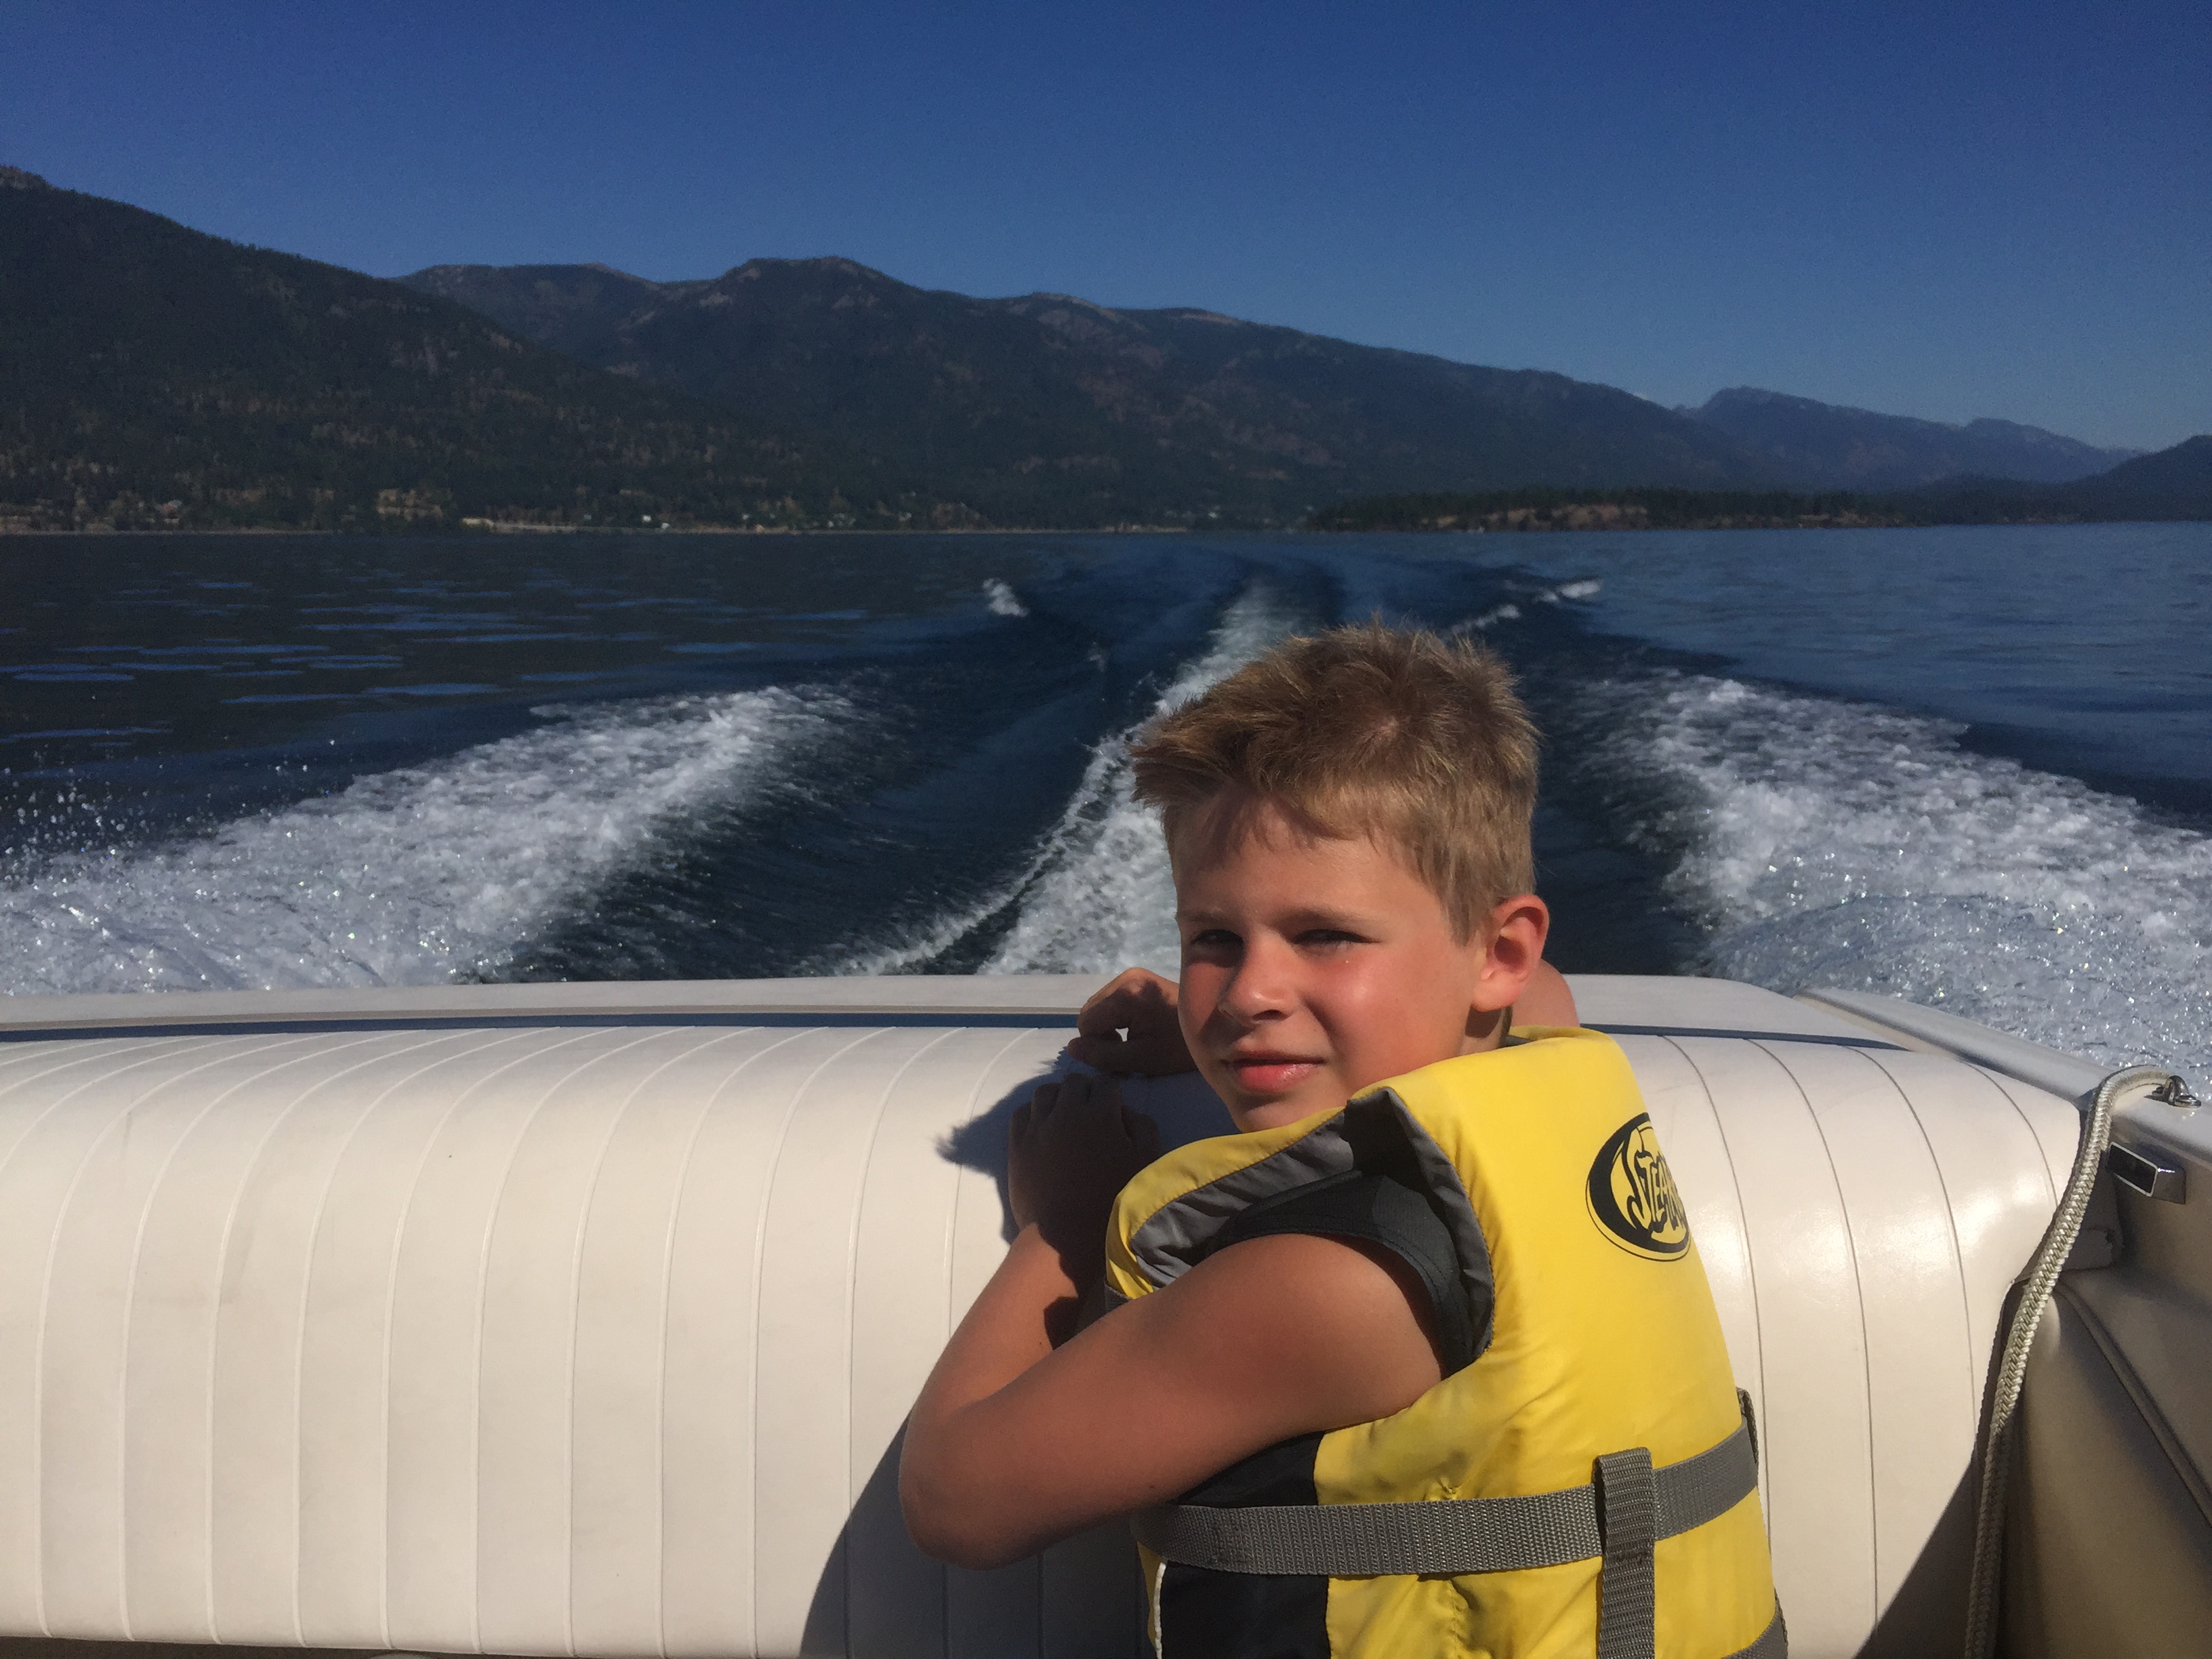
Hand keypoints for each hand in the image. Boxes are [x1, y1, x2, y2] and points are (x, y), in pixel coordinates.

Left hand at [1009, 1073, 1160, 1277]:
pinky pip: (1021, 1113)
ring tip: (1064, 1116)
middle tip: (1091, 1113)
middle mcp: (1065, 1112)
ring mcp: (1037, 1127)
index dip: (1112, 1094)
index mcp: (1099, 1114)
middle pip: (1073, 1082)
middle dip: (1085, 1091)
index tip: (1113, 1111)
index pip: (1105, 1083)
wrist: (1066, 1236)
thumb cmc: (1112, 1202)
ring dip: (1057, 1097)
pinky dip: (1033, 1112)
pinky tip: (1042, 1127)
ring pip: (1044, 1092)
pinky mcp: (1017, 1144)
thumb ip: (1144, 1128)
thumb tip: (1128, 1112)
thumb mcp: (1145, 1164)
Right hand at [1069, 966, 1195, 1074]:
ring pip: (1099, 1006)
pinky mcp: (1139, 978)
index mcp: (1125, 994)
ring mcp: (1132, 975)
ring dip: (1108, 1027)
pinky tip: (1138, 1027)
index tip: (1121, 1056)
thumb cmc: (1178, 1048)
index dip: (1097, 1045)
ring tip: (1133, 1040)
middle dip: (1101, 1035)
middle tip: (1127, 1051)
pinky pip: (1112, 1000)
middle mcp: (1125, 977)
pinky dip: (1116, 1017)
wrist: (1215, 1027)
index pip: (1086, 1022)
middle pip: (1090, 1011)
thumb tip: (1071, 1047)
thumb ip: (1102, 1055)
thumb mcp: (1139, 1059)